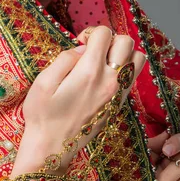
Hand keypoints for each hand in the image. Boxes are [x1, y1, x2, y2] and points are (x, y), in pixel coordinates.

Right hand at [13, 26, 146, 174]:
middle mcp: (110, 81)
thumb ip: (64, 59)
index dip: (90, 33)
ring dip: (122, 53)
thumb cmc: (42, 115)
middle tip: (92, 51)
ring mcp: (118, 93)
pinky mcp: (120, 103)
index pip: (105, 33)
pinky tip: (105, 75)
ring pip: (137, 58)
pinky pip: (135, 76)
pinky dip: (125, 68)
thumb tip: (82, 49)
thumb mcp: (42, 82)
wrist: (52, 147)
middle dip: (109, 39)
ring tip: (103, 61)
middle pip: (126, 41)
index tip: (79, 45)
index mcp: (89, 72)